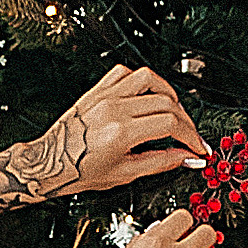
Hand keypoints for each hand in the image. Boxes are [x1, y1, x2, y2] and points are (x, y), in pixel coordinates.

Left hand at [0, 68, 204, 221]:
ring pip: (150, 79)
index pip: (170, 124)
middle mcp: (114, 108)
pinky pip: (126, 73)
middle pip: (166, 102)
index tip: (197, 147)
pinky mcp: (98, 90)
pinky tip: (147, 96)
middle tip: (189, 136)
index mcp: (121, 132)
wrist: (50, 162)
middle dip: (185, 121)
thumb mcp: (125, 174)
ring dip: (168, 94)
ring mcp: (105, 95)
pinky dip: (143, 82)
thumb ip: (160, 162)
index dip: (190, 136)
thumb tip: (185, 157)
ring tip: (174, 111)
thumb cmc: (80, 171)